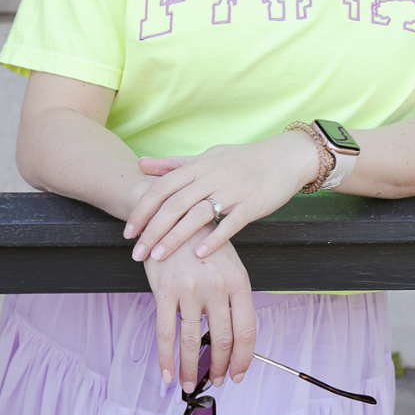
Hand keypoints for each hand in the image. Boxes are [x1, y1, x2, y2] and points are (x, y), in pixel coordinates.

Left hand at [125, 132, 319, 262]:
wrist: (285, 157)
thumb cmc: (242, 159)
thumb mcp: (207, 156)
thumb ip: (174, 164)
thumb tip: (140, 163)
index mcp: (199, 165)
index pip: (163, 187)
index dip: (143, 209)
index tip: (129, 231)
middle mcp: (213, 175)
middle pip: (175, 204)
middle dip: (152, 230)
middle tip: (137, 253)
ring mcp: (233, 190)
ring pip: (197, 215)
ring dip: (175, 238)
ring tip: (158, 257)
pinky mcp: (252, 204)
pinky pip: (230, 223)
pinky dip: (213, 239)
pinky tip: (198, 255)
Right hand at [144, 227, 256, 389]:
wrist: (172, 215)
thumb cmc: (202, 242)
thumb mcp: (229, 264)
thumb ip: (233, 297)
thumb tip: (234, 338)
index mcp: (238, 281)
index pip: (246, 331)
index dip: (243, 359)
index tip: (238, 374)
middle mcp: (217, 287)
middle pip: (221, 340)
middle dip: (218, 367)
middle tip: (215, 381)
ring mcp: (190, 289)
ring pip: (191, 341)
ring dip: (190, 369)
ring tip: (189, 384)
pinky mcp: (164, 290)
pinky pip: (165, 333)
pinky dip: (166, 358)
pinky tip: (167, 373)